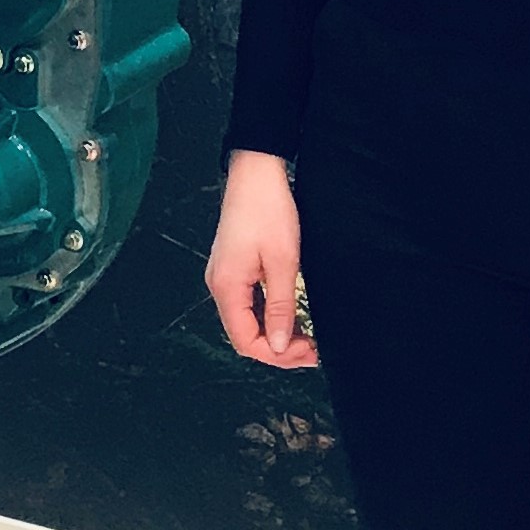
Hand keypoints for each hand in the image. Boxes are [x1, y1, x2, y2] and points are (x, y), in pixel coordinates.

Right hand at [206, 149, 321, 369]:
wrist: (256, 173)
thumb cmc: (268, 210)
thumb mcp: (283, 262)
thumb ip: (280, 307)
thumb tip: (277, 345)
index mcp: (226, 286)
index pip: (245, 341)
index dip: (276, 355)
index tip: (307, 352)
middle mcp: (218, 286)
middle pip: (243, 335)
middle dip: (277, 348)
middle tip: (311, 349)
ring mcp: (224, 277)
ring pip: (246, 321)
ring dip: (274, 333)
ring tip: (304, 336)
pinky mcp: (232, 269)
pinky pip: (247, 304)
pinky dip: (268, 315)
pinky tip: (289, 315)